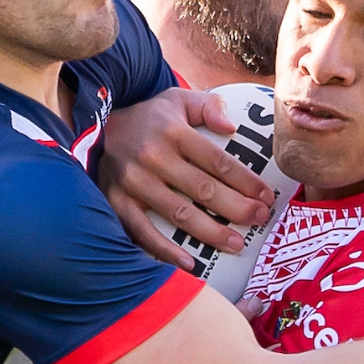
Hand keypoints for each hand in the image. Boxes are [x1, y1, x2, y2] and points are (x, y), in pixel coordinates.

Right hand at [98, 88, 274, 267]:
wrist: (97, 126)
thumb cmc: (151, 118)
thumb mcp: (178, 100)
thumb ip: (209, 107)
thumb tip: (232, 127)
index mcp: (173, 131)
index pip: (218, 161)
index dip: (246, 182)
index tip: (266, 197)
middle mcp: (152, 157)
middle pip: (203, 189)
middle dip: (237, 208)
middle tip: (259, 220)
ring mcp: (133, 182)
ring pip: (179, 214)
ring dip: (210, 233)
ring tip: (236, 244)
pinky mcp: (116, 202)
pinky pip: (142, 232)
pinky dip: (165, 251)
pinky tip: (189, 263)